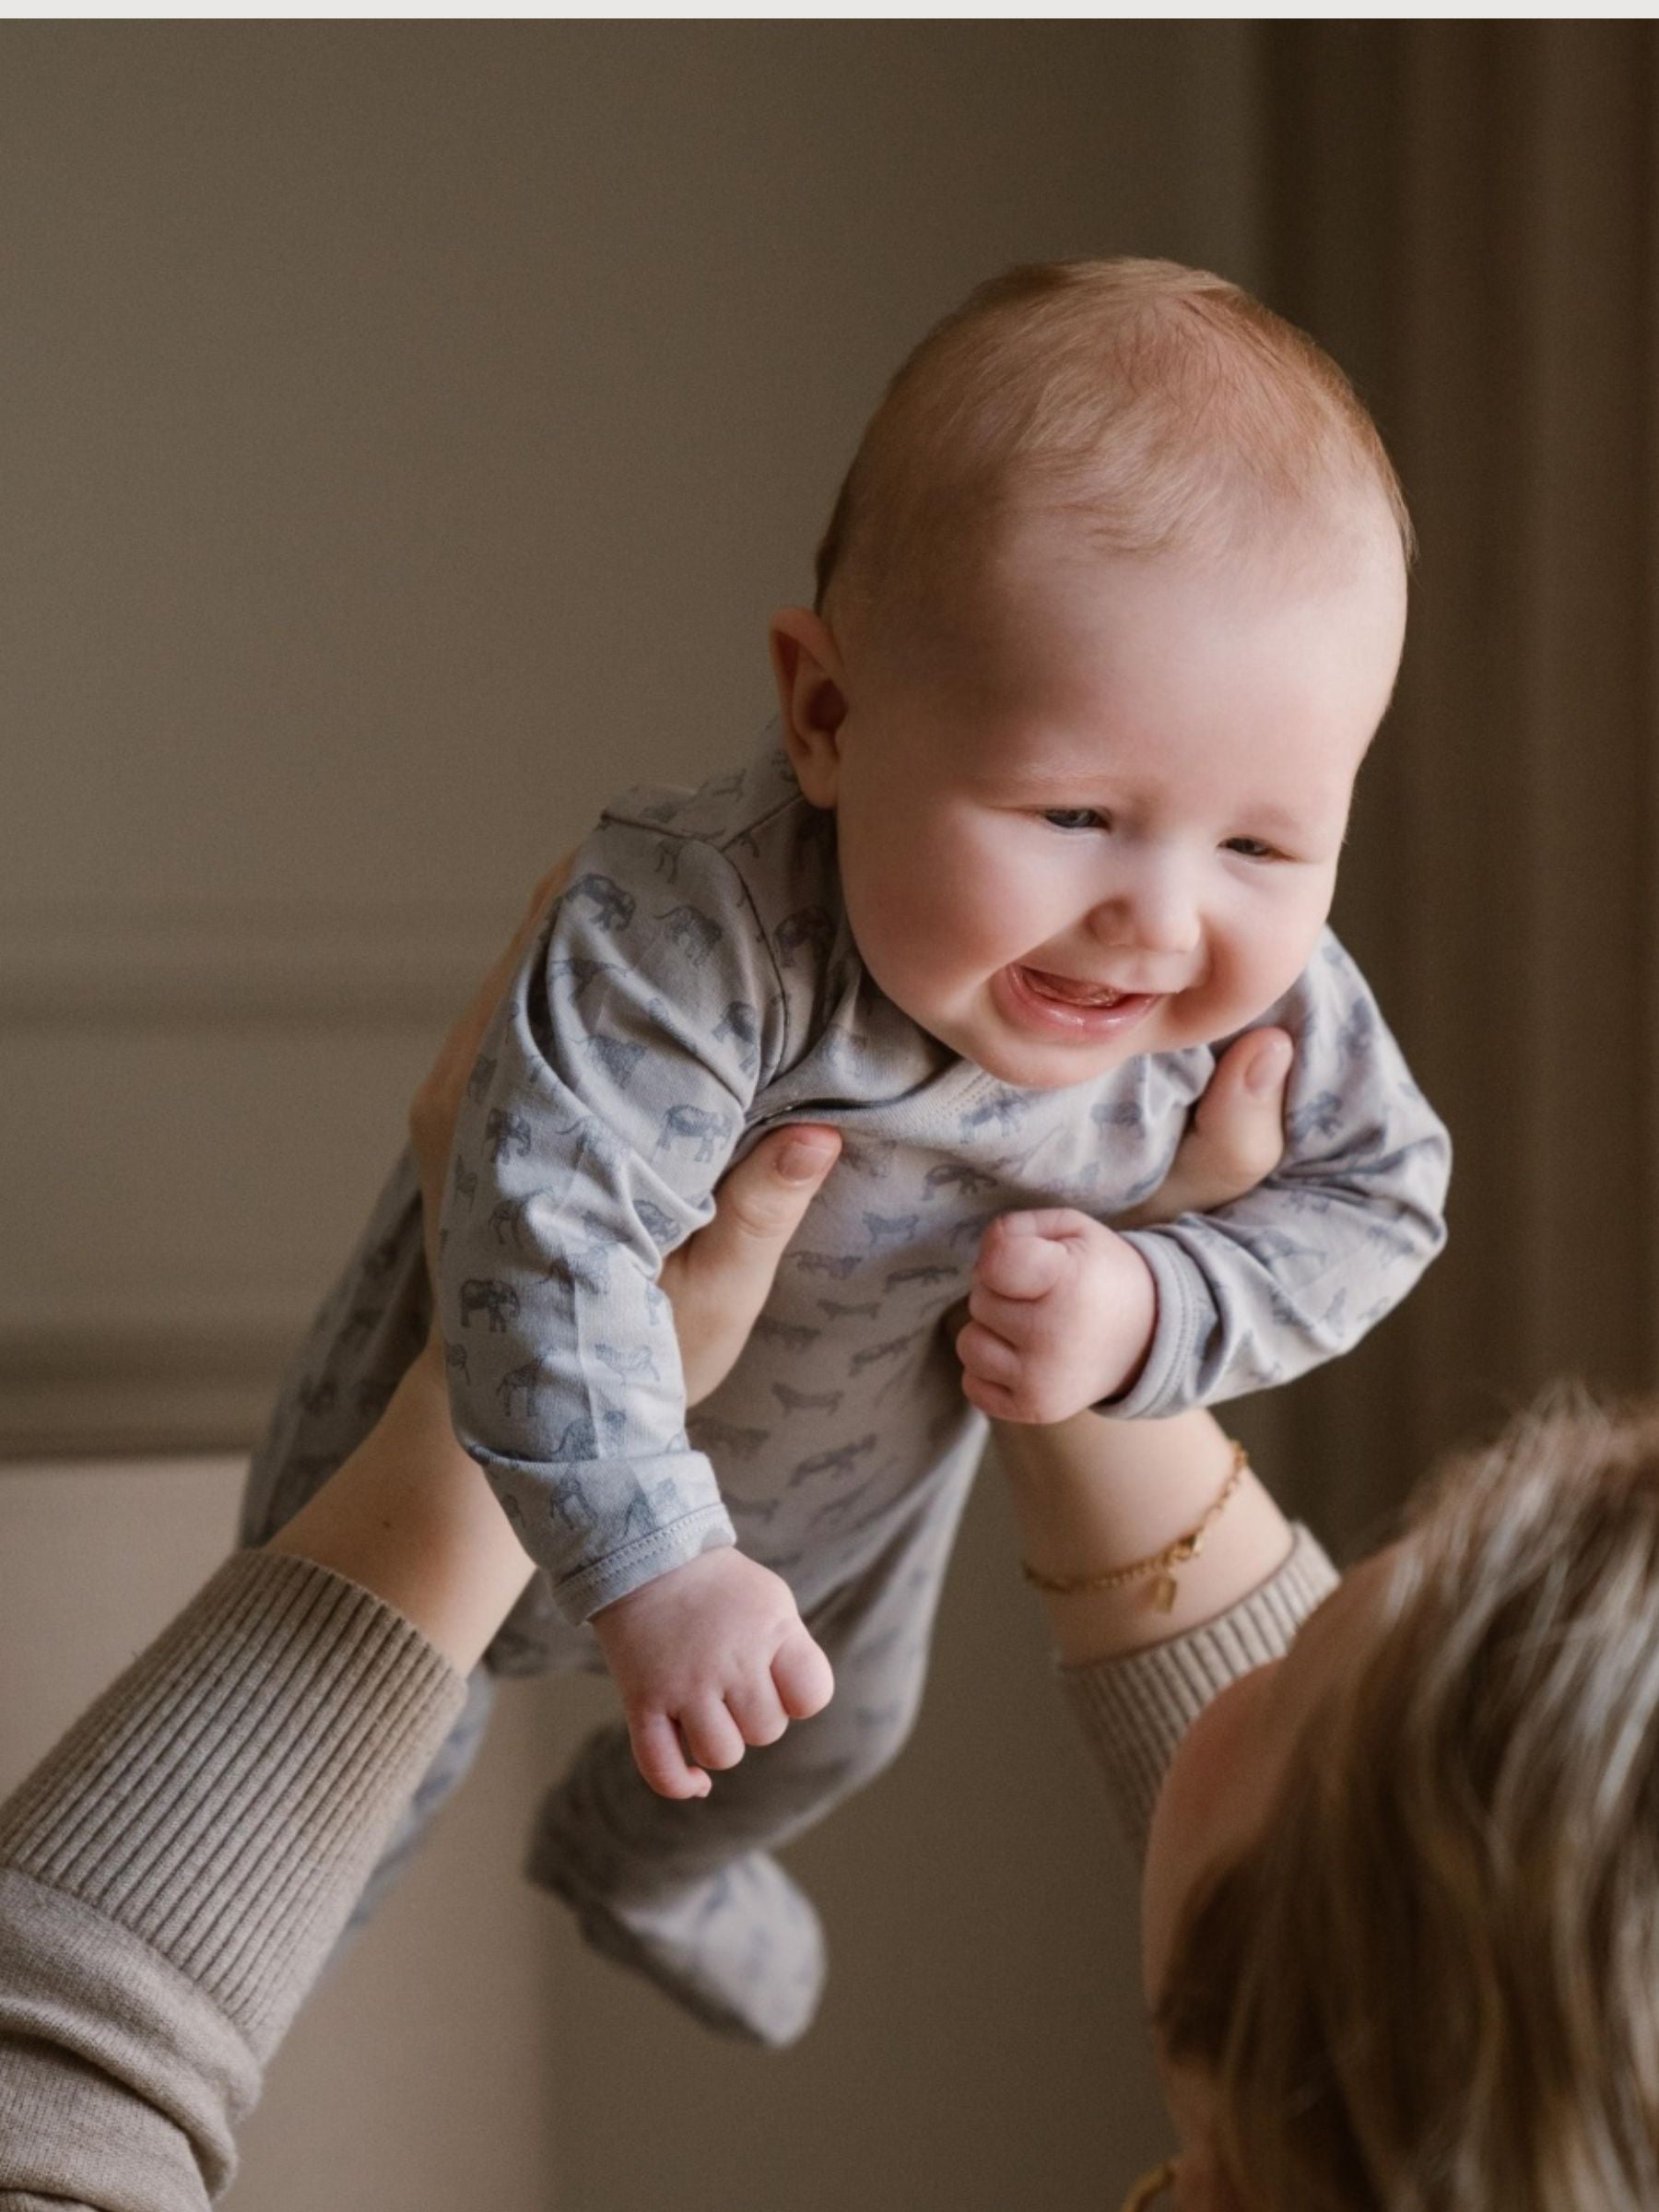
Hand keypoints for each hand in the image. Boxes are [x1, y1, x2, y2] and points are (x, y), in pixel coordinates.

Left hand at [406, 850, 841, 1400]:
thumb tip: (818, 1138)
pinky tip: (673, 957)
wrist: (526, 1415)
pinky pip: (541, 1009)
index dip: (617, 902)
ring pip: (542, 970)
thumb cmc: (620, 1369)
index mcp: (509, 1125)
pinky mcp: (490, 1106)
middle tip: (725, 856)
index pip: (549, 968)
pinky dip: (601, 975)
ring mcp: (471, 1094)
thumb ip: (757, 1217)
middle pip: (544, 947)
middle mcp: (468, 1090)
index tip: (695, 861)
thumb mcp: (706, 1303)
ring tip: (710, 887)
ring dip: (618, 931)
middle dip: (630, 898)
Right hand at [590, 1546, 834, 1799]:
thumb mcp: (772, 1602)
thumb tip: (796, 1711)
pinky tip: (696, 1782)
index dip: (799, 1697)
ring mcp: (682, 1685)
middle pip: (766, 1731)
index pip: (811, 1696)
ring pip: (721, 1755)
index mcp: (768, 1631)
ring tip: (711, 1713)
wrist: (643, 1557)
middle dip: (756, 1717)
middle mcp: (728, 1661)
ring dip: (721, 1744)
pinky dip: (680, 1784)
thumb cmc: (719, 1587)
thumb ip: (792, 1653)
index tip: (779, 1677)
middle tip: (735, 1683)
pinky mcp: (641, 1702)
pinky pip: (661, 1768)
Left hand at [951, 1027, 1293, 1422]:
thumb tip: (1273, 1040)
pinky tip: (1042, 1346)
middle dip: (1017, 1273)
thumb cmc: (1175, 1241)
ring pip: (972, 1328)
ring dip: (1005, 1317)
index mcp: (1082, 1284)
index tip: (1067, 1240)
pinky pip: (972, 1371)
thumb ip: (1234, 1118)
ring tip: (1058, 1308)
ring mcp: (1035, 1386)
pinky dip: (996, 1361)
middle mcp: (1053, 1344)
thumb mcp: (1208, 1178)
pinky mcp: (1023, 1411)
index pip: (996, 1253)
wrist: (1171, 1335)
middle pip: (981, 1285)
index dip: (1026, 1238)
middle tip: (1069, 1274)